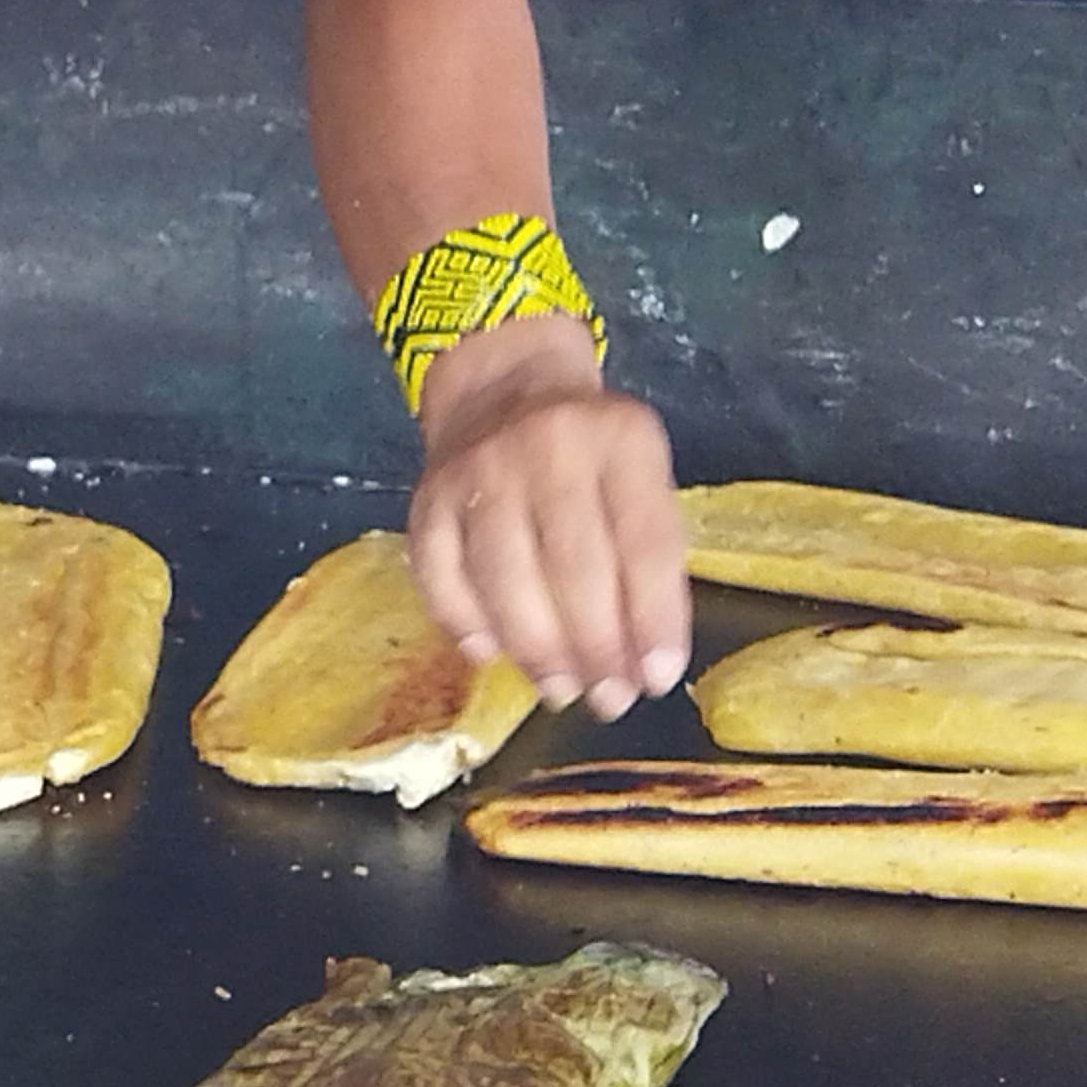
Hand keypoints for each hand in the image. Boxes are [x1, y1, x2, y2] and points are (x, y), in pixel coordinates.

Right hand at [402, 323, 690, 711]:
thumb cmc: (589, 452)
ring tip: (560, 691)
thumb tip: (643, 663)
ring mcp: (481, 470)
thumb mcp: (639, 476)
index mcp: (621, 440)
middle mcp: (550, 447)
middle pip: (574, 565)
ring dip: (535, 648)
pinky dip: (462, 621)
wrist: (503, 385)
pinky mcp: (429, 497)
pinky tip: (488, 655)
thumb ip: (648, 557)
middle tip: (609, 701)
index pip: (645, 541)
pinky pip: (440, 573)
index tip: (658, 679)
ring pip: (505, 576)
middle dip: (596, 647)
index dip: (653, 618)